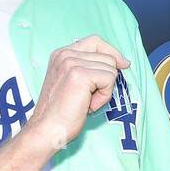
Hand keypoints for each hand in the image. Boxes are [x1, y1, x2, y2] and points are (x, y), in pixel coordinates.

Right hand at [27, 35, 129, 150]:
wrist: (47, 129)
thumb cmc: (61, 113)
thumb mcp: (73, 82)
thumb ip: (88, 68)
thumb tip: (120, 62)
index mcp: (61, 54)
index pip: (95, 41)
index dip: (111, 52)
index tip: (122, 64)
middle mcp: (65, 54)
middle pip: (108, 57)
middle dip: (105, 80)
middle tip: (88, 97)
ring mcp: (71, 63)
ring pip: (111, 69)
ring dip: (104, 90)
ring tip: (85, 101)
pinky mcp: (80, 74)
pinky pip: (109, 80)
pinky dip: (104, 96)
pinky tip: (88, 104)